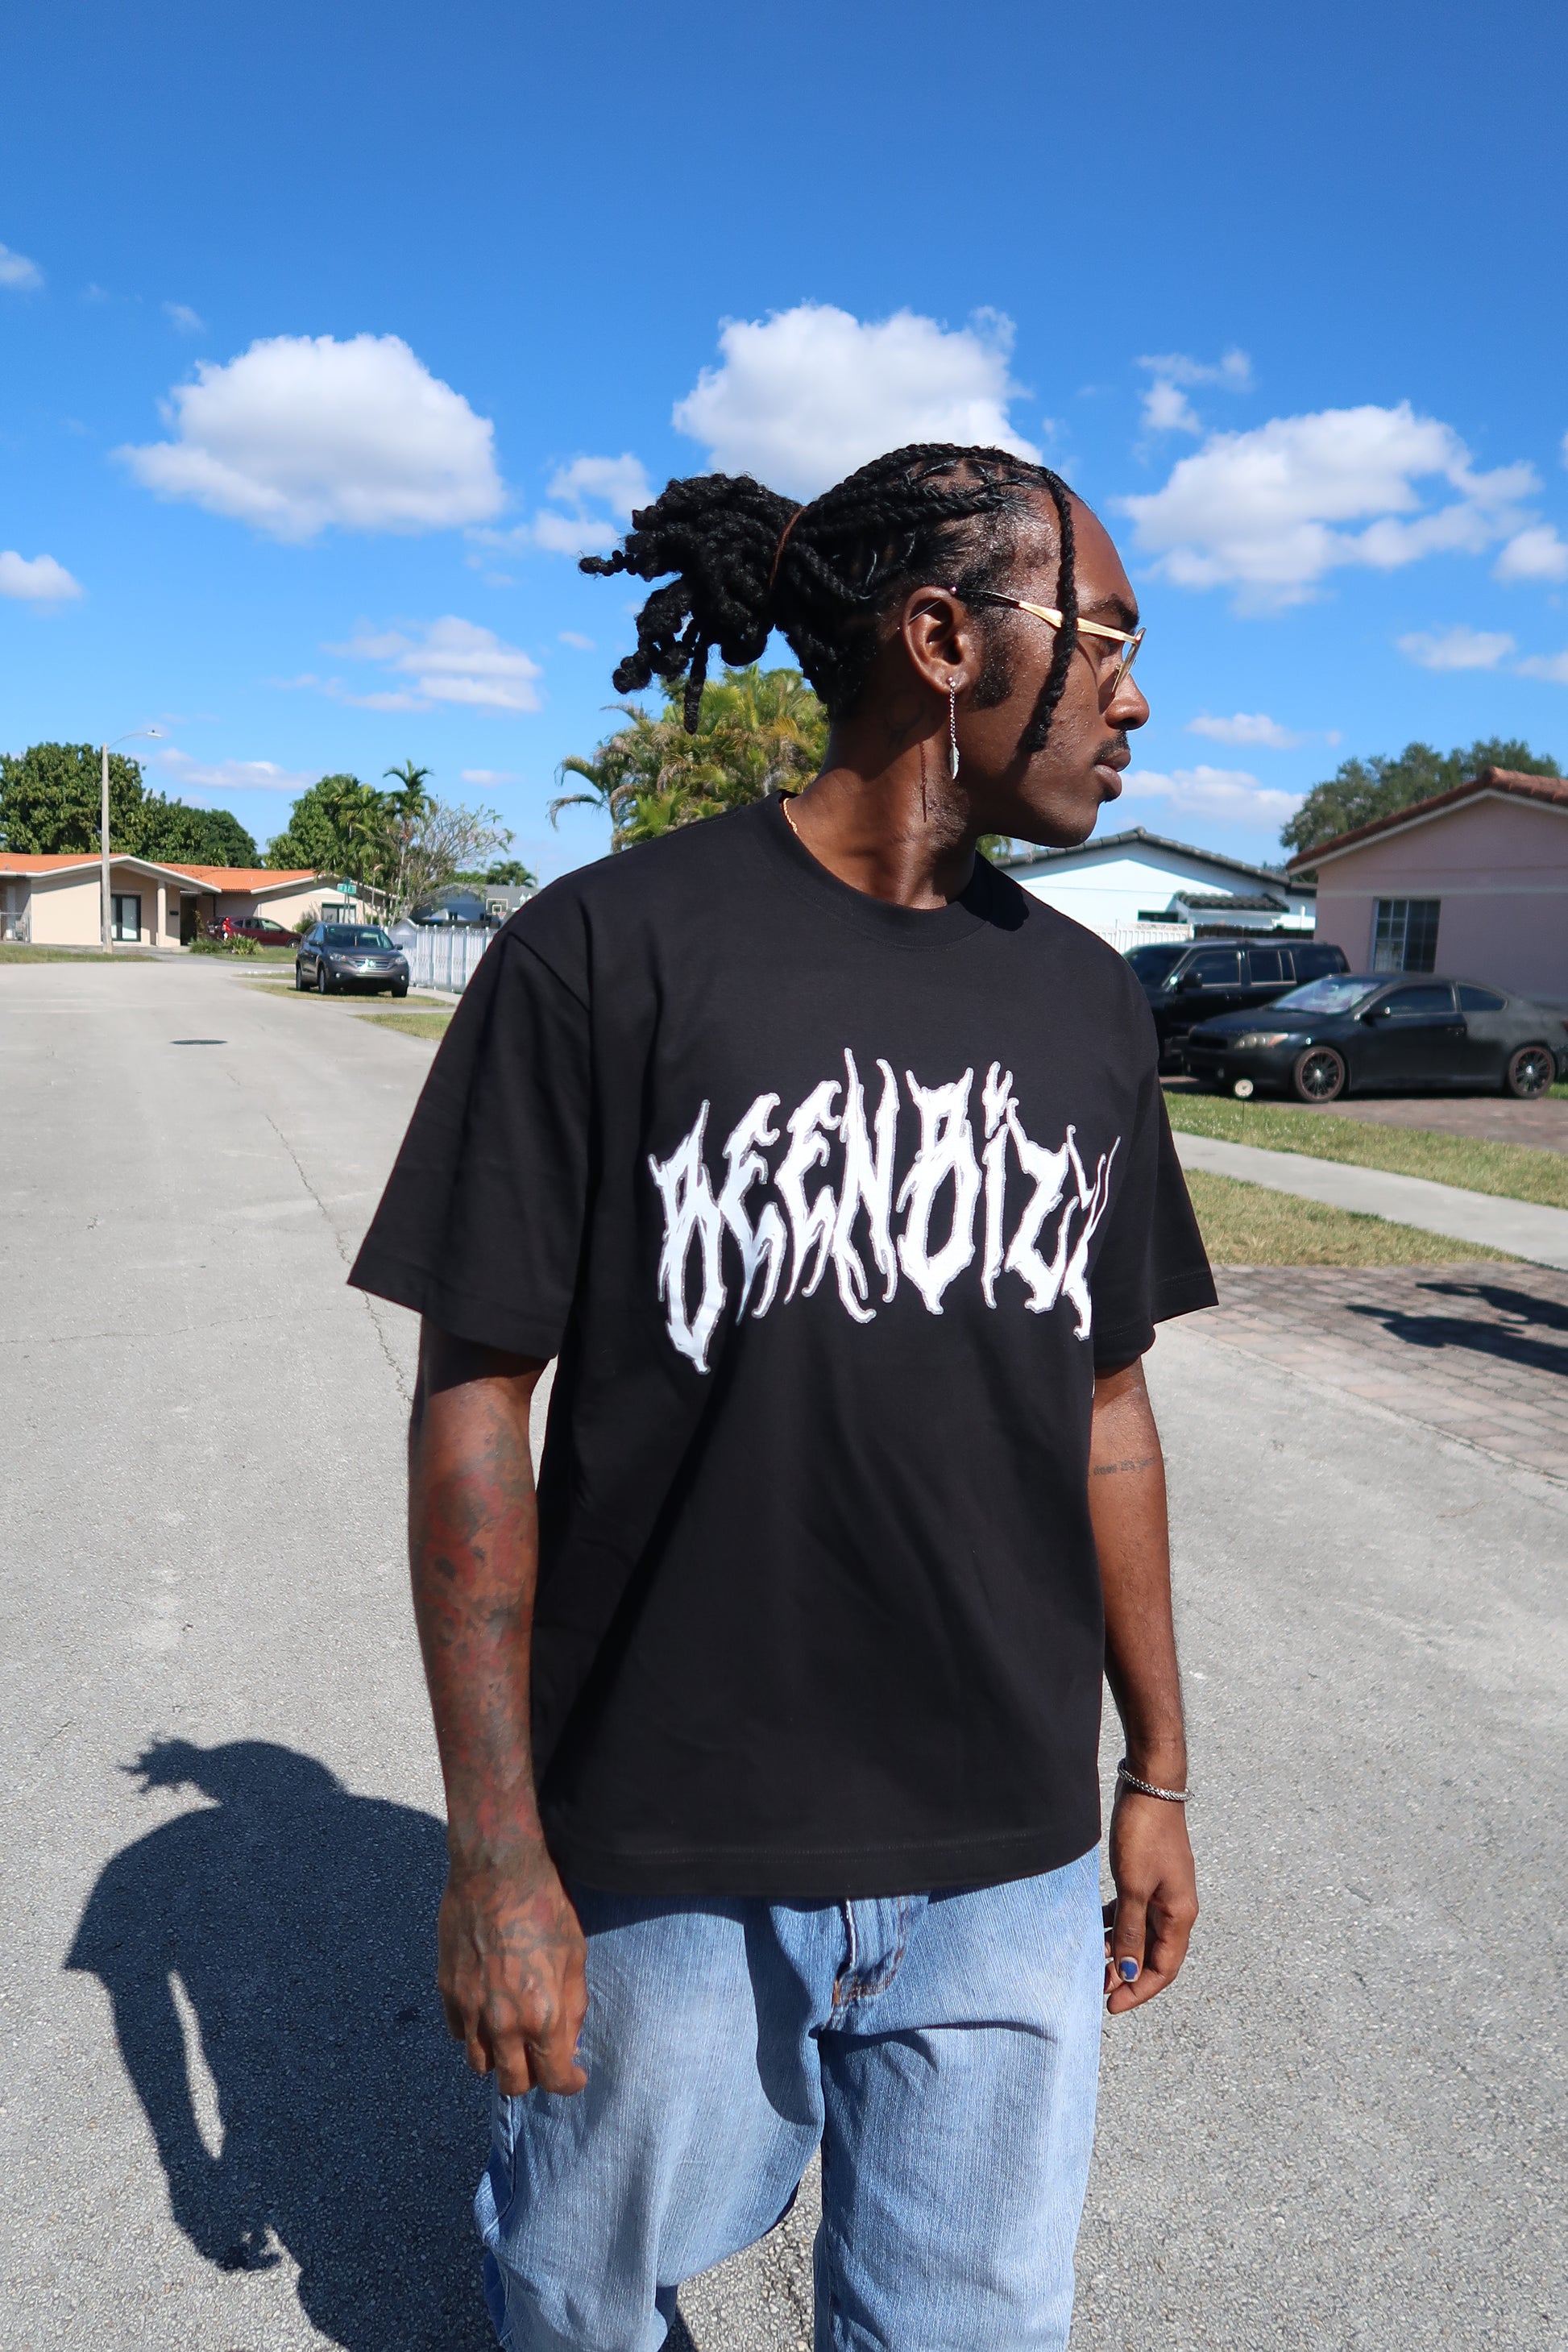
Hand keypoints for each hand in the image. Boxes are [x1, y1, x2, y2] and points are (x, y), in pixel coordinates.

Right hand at [437, 1846, 588, 2094]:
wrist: (497, 1872)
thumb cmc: (544, 1909)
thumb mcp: (576, 1957)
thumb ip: (573, 2007)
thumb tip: (569, 2041)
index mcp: (543, 2015)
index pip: (555, 2078)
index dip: (570, 2083)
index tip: (574, 2075)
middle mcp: (504, 2022)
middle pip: (513, 2084)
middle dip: (532, 2078)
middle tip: (541, 2060)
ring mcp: (470, 2009)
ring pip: (479, 2065)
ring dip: (498, 2061)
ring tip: (512, 2041)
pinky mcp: (448, 1992)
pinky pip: (458, 2034)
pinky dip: (473, 2034)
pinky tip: (487, 2014)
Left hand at [1103, 1789, 1197, 2013]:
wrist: (1150, 1788)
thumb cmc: (1144, 1835)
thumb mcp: (1133, 1887)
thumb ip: (1130, 1930)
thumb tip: (1127, 1972)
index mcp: (1179, 1915)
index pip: (1163, 1968)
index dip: (1138, 1991)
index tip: (1111, 2005)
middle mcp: (1176, 1909)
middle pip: (1153, 1955)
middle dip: (1127, 1976)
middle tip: (1097, 1988)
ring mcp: (1164, 1892)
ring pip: (1142, 1935)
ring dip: (1120, 1951)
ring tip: (1094, 1964)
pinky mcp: (1149, 1878)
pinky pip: (1135, 1913)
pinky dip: (1118, 1925)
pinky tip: (1098, 1929)